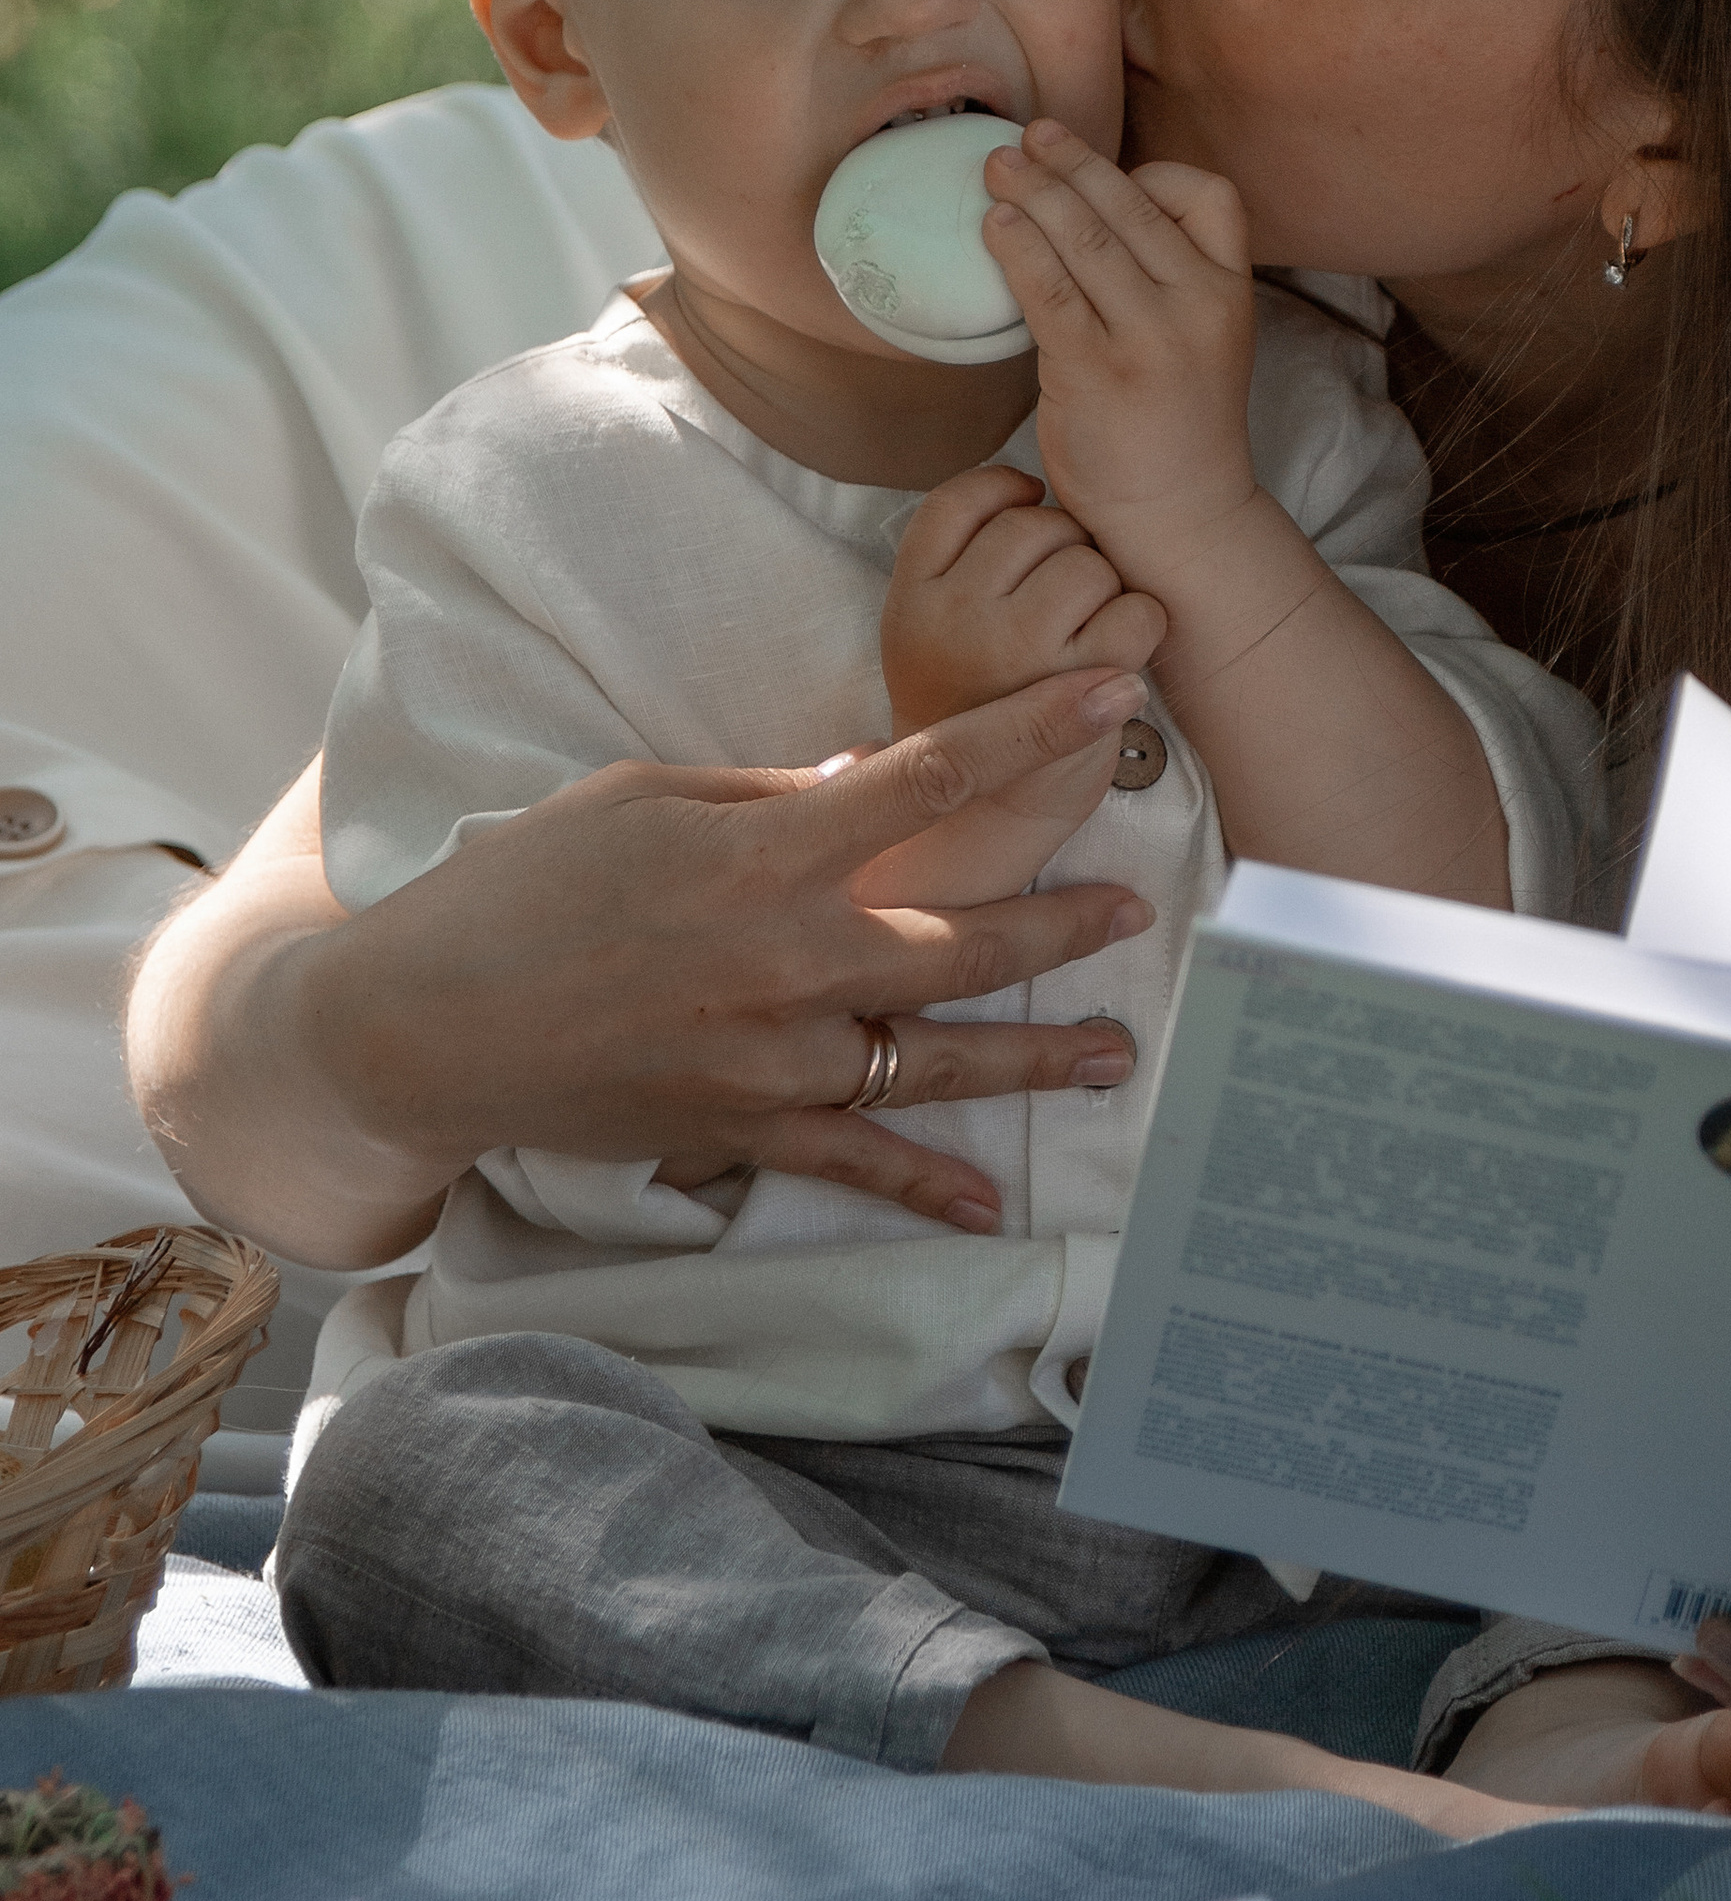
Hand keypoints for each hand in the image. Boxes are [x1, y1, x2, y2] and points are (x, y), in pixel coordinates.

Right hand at [129, 672, 1162, 1260]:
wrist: (425, 1025)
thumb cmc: (524, 887)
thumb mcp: (640, 797)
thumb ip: (766, 793)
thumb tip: (868, 779)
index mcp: (764, 851)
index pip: (931, 778)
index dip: (1033, 732)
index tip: (1115, 697)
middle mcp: (788, 956)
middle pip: (963, 938)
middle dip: (1061, 923)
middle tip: (1135, 910)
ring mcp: (772, 1055)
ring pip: (936, 1054)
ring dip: (1033, 1057)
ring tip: (1112, 1054)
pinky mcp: (741, 1129)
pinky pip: (856, 1159)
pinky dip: (924, 1184)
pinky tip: (988, 1203)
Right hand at [881, 463, 1165, 731]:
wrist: (988, 819)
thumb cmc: (976, 709)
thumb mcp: (929, 631)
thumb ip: (958, 562)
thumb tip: (1035, 486)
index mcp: (909, 601)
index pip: (961, 498)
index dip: (1009, 491)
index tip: (1029, 512)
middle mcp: (950, 621)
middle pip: (1036, 525)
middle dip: (1067, 549)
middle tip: (1062, 602)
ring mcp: (1010, 653)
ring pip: (1089, 564)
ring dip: (1106, 590)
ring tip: (1085, 635)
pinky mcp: (1073, 692)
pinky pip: (1136, 613)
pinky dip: (1143, 626)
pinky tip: (1120, 655)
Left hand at [981, 120, 1259, 590]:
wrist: (1179, 518)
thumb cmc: (1176, 427)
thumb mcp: (1201, 339)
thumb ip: (1164, 280)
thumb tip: (1082, 212)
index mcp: (1231, 292)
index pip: (1209, 194)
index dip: (1154, 176)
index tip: (1112, 182)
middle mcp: (1198, 306)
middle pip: (1130, 204)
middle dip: (1070, 161)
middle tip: (1026, 137)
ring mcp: (1149, 338)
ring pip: (1084, 236)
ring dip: (1033, 191)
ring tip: (996, 169)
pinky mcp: (1095, 371)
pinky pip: (1047, 289)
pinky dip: (1017, 248)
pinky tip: (996, 228)